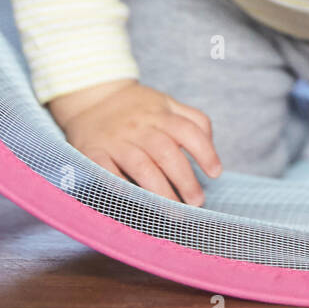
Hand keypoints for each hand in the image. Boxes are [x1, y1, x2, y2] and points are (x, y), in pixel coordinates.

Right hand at [48, 78, 222, 205]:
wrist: (92, 97)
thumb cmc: (137, 107)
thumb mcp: (166, 103)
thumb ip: (192, 120)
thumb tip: (211, 146)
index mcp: (161, 114)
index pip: (189, 130)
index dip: (205, 152)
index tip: (216, 173)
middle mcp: (140, 126)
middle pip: (166, 152)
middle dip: (185, 179)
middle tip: (197, 202)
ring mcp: (116, 140)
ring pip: (141, 166)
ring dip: (160, 190)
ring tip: (175, 211)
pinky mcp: (93, 152)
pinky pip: (106, 171)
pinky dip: (119, 186)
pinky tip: (134, 201)